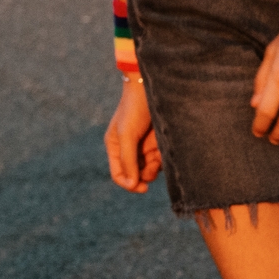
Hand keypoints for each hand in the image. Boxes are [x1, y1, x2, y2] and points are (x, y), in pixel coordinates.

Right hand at [105, 76, 161, 192]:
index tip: (142, 187)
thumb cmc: (133, 110)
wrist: (150, 90)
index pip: (119, 175)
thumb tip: (131, 185)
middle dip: (145, 174)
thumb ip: (127, 160)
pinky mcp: (158, 144)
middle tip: (153, 165)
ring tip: (158, 152)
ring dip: (155, 166)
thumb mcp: (127, 134)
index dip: (129, 184)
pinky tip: (163, 147)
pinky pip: (161, 161)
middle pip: (136, 175)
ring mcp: (144, 148)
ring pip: (150, 170)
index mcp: (115, 148)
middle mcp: (129, 150)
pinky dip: (163, 158)